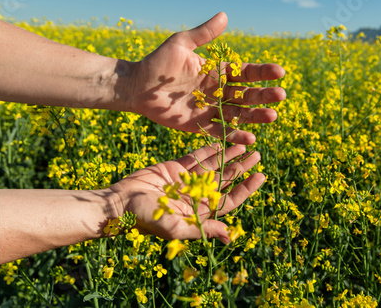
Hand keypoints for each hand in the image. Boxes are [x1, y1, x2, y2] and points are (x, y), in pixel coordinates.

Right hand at [108, 144, 262, 243]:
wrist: (119, 203)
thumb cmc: (145, 220)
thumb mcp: (175, 228)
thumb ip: (203, 229)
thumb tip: (231, 237)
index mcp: (199, 212)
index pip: (229, 199)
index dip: (246, 188)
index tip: (261, 176)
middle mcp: (196, 196)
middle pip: (225, 180)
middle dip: (242, 168)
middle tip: (258, 155)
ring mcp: (186, 181)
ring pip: (213, 166)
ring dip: (229, 156)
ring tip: (245, 144)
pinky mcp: (175, 168)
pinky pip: (196, 157)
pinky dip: (209, 150)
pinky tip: (222, 142)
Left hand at [126, 12, 285, 144]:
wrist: (138, 87)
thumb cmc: (158, 63)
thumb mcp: (181, 44)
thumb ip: (203, 34)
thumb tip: (225, 15)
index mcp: (218, 72)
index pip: (245, 72)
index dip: (262, 72)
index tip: (279, 72)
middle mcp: (219, 92)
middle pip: (247, 94)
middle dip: (264, 95)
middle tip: (281, 96)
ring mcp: (211, 109)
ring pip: (239, 114)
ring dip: (256, 116)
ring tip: (272, 116)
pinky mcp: (200, 125)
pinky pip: (221, 131)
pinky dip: (236, 135)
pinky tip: (251, 138)